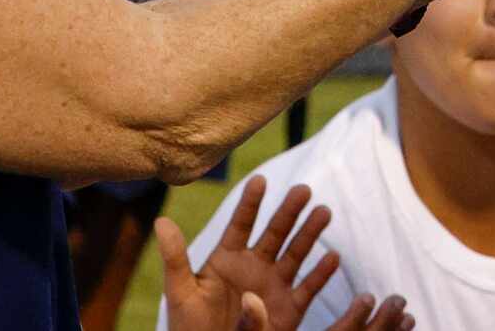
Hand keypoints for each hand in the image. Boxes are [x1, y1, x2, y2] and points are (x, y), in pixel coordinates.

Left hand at [153, 177, 410, 330]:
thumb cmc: (190, 329)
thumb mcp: (180, 294)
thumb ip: (175, 259)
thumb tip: (161, 222)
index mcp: (227, 259)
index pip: (241, 224)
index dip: (250, 202)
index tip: (260, 179)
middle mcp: (254, 267)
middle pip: (275, 233)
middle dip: (289, 211)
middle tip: (303, 189)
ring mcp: (273, 287)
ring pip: (295, 255)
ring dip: (309, 234)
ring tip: (323, 212)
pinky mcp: (288, 311)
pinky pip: (307, 290)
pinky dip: (320, 275)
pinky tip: (333, 258)